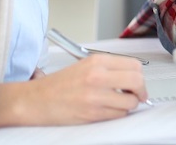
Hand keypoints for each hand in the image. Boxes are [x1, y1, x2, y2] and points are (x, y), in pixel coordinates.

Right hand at [0, 54, 146, 127]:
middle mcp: (98, 76)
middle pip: (137, 81)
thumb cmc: (58, 84)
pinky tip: (108, 109)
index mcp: (97, 61)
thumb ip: (109, 68)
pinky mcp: (92, 113)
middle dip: (141, 90)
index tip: (138, 82)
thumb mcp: (85, 65)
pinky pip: (118, 114)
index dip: (140, 75)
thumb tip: (133, 75)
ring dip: (129, 104)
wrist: (35, 100)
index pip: (134, 65)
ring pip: (130, 101)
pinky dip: (118, 114)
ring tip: (119, 103)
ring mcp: (95, 95)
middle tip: (137, 94)